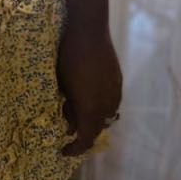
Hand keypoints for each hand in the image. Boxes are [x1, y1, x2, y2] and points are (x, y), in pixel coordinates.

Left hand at [57, 22, 121, 156]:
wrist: (89, 30)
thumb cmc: (69, 57)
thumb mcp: (62, 84)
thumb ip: (68, 107)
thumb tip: (69, 122)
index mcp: (91, 110)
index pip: (85, 140)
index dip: (74, 149)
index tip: (63, 149)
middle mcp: (107, 106)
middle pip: (97, 129)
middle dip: (82, 131)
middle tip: (67, 125)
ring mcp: (115, 93)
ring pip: (106, 115)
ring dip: (92, 117)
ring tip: (76, 105)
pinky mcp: (118, 80)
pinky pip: (111, 101)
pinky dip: (100, 104)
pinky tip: (88, 91)